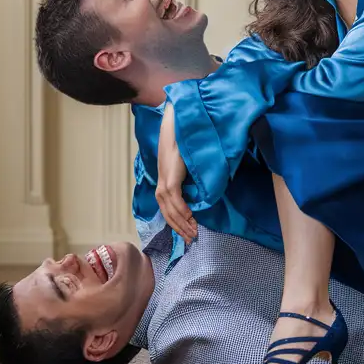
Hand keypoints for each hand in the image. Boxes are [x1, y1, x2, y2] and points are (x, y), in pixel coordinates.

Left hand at [156, 103, 197, 242]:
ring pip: (171, 210)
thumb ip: (191, 177)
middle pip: (168, 213)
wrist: (179, 124)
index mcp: (164, 181)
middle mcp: (161, 184)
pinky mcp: (170, 177)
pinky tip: (190, 219)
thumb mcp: (188, 164)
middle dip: (180, 228)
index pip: (168, 209)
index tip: (189, 232)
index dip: (178, 222)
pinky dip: (182, 211)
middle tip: (192, 239)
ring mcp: (165, 180)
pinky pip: (175, 200)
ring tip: (193, 233)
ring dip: (182, 223)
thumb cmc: (185, 142)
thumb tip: (201, 189)